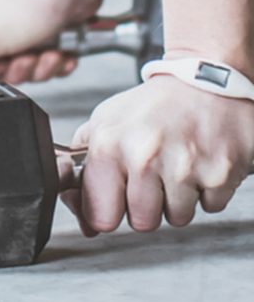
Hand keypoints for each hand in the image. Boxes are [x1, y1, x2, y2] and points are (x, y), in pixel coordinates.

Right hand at [0, 0, 104, 84]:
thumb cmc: (23, 0)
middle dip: (14, 68)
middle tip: (20, 55)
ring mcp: (11, 23)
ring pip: (20, 67)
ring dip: (37, 66)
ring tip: (45, 50)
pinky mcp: (38, 29)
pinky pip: (41, 61)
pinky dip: (53, 61)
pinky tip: (58, 51)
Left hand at [67, 74, 253, 233]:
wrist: (203, 79)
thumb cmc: (156, 104)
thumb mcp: (107, 120)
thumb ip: (87, 164)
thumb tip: (82, 214)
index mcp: (110, 144)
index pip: (101, 215)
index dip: (109, 213)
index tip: (116, 202)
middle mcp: (145, 155)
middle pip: (141, 222)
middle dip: (148, 206)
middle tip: (154, 176)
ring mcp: (184, 166)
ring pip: (176, 218)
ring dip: (178, 200)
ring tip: (178, 165)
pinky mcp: (219, 173)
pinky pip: (210, 208)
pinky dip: (207, 192)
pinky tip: (200, 164)